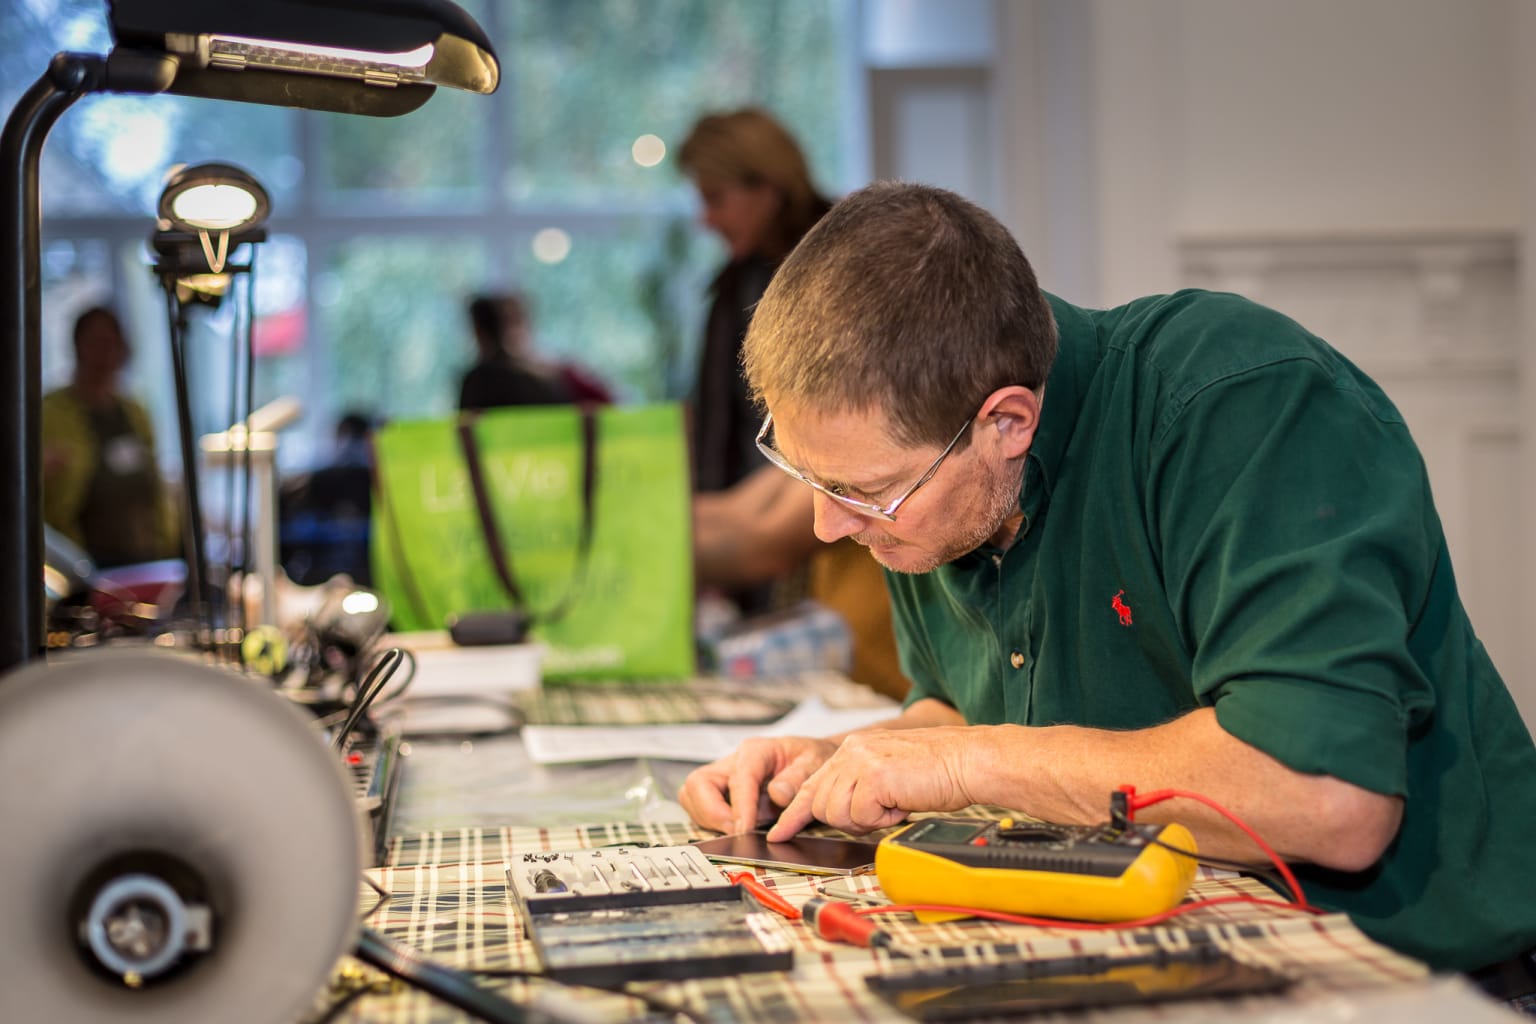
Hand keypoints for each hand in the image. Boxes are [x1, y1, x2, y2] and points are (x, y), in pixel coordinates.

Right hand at [677, 735, 836, 834]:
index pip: (738, 779)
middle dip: (712, 813)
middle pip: (699, 783)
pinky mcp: (720, 793)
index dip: (740, 808)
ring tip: (741, 830)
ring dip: (710, 819)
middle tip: (736, 832)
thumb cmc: (811, 760)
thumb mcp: (815, 764)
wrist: (811, 760)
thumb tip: (776, 794)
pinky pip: (701, 808)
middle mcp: (733, 762)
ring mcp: (723, 777)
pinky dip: (712, 822)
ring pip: (693, 796)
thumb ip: (798, 779)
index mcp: (755, 751)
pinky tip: (738, 828)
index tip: (745, 831)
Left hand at [765, 727, 977, 839]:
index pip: (812, 784)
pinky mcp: (873, 776)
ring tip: (894, 804)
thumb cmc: (938, 771)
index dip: (794, 812)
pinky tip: (900, 804)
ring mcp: (860, 761)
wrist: (967, 760)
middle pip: (821, 804)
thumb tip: (843, 814)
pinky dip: (882, 820)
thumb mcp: (888, 774)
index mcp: (853, 748)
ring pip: (837, 814)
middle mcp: (851, 750)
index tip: (779, 831)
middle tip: (881, 812)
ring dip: (867, 820)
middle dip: (848, 820)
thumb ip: (860, 787)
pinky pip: (861, 817)